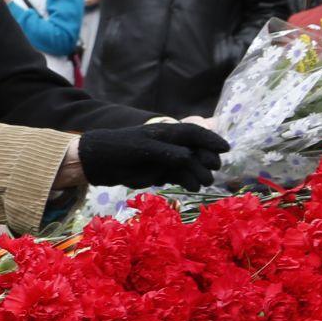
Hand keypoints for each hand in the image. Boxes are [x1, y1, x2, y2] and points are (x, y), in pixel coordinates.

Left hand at [71, 123, 229, 191]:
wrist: (95, 162)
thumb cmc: (117, 148)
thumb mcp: (142, 149)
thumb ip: (165, 152)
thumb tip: (188, 158)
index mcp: (166, 133)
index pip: (194, 133)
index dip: (211, 140)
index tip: (226, 149)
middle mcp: (168, 145)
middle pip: (196, 150)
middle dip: (207, 159)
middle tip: (213, 169)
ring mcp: (164, 159)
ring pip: (189, 166)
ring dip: (198, 173)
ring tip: (203, 183)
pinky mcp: (158, 173)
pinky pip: (177, 176)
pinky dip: (185, 181)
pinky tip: (190, 187)